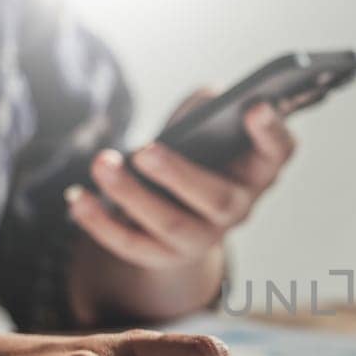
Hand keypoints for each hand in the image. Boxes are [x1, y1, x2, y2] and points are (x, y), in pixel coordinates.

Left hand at [65, 90, 296, 270]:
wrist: (181, 213)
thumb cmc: (200, 157)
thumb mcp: (207, 130)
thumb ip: (208, 110)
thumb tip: (208, 99)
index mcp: (257, 171)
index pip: (278, 152)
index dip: (271, 132)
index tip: (256, 106)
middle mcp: (237, 209)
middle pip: (217, 200)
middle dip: (180, 176)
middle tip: (147, 151)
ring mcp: (201, 239)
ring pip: (169, 224)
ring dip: (132, 195)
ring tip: (102, 164)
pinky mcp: (162, 256)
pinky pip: (131, 244)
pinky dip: (101, 223)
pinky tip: (77, 198)